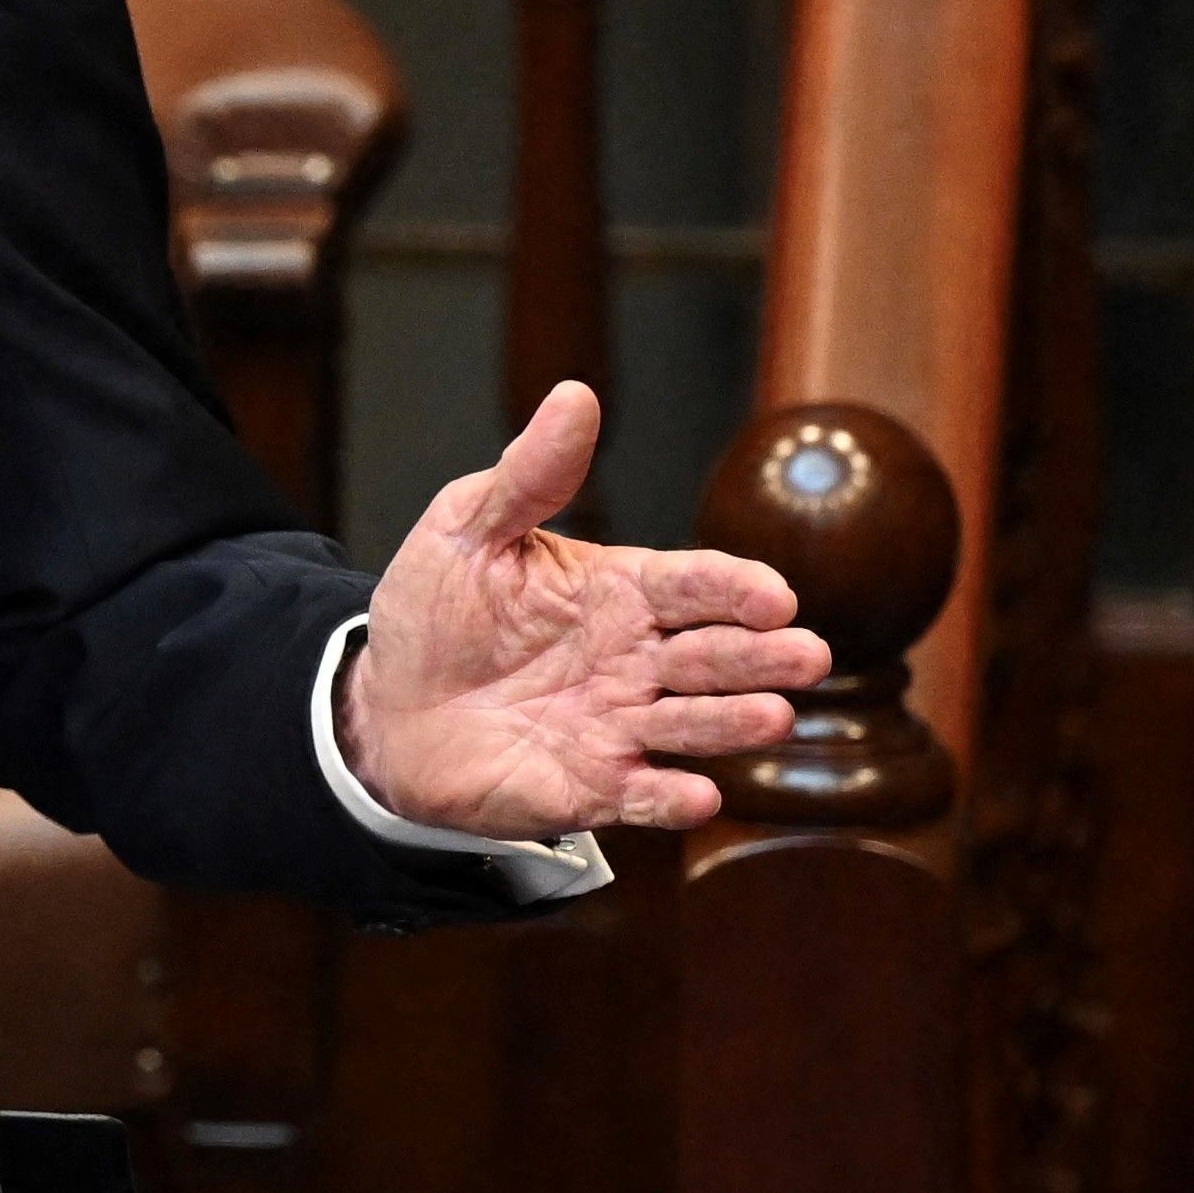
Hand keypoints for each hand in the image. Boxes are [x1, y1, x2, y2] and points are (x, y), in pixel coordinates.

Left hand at [334, 382, 828, 839]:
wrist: (385, 707)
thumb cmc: (436, 611)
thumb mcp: (468, 529)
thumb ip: (530, 475)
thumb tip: (575, 394)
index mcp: (619, 589)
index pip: (693, 583)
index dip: (735, 588)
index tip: (774, 595)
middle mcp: (635, 659)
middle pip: (712, 654)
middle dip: (761, 656)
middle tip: (808, 655)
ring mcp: (619, 725)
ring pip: (692, 724)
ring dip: (734, 722)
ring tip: (774, 717)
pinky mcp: (593, 787)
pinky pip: (642, 795)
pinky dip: (671, 798)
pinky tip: (700, 795)